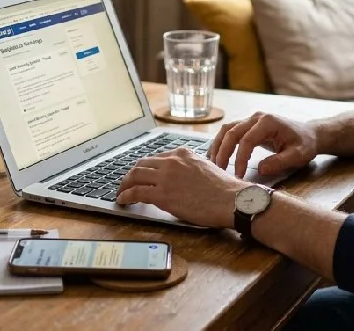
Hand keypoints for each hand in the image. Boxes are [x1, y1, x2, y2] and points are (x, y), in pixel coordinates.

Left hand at [115, 147, 247, 227]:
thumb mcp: (205, 167)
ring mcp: (165, 177)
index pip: (156, 158)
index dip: (146, 168)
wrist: (231, 199)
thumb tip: (180, 178)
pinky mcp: (162, 194)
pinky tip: (123, 200)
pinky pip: (136, 192)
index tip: (142, 175)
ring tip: (121, 192)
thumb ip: (189, 168)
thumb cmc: (224, 189)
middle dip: (131, 174)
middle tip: (127, 183)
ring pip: (135, 176)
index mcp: (182, 153)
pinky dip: (126, 195)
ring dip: (125, 184)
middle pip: (141, 164)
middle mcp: (171, 162)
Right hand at [208, 111, 317, 177]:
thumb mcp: (298, 155)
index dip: (240, 158)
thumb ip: (280, 162)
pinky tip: (216, 156)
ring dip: (218, 145)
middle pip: (232, 132)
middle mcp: (256, 117)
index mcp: (268, 122)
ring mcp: (251, 119)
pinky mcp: (248, 125)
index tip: (238, 175)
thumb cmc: (304, 144)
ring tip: (213, 164)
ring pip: (227, 129)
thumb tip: (260, 169)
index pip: (247, 140)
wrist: (308, 134)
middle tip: (219, 170)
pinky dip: (221, 143)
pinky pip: (230, 131)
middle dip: (223, 151)